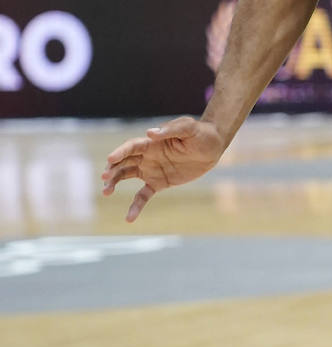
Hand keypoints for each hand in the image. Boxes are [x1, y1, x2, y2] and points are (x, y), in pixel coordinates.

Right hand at [101, 117, 227, 222]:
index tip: (110, 160)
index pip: (131, 147)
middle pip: (123, 162)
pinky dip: (135, 206)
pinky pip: (143, 195)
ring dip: (114, 183)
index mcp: (152, 142)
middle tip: (104, 178)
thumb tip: (150, 133)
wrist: (212, 148)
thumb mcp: (188, 128)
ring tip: (106, 192)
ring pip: (126, 176)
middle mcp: (147, 156)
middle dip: (112, 170)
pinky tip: (129, 218)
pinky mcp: (159, 182)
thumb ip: (170, 130)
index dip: (120, 152)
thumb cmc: (200, 133)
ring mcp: (151, 170)